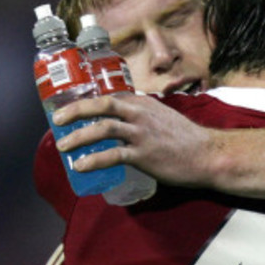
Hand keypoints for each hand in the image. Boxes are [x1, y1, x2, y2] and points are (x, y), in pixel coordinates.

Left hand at [53, 93, 212, 186]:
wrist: (208, 155)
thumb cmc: (187, 140)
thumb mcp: (164, 119)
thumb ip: (144, 118)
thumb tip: (126, 124)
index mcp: (144, 103)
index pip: (110, 98)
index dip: (88, 102)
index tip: (71, 109)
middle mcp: (140, 113)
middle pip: (101, 105)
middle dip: (75, 110)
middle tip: (57, 120)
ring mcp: (141, 134)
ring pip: (102, 129)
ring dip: (78, 137)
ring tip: (63, 147)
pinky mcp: (143, 155)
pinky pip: (112, 155)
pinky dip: (93, 160)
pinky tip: (81, 166)